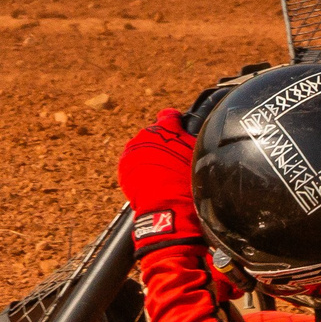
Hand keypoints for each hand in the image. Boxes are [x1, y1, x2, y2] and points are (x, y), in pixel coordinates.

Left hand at [117, 109, 201, 250]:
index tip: (180, 129)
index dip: (177, 123)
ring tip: (163, 171)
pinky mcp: (123, 165)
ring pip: (143, 147)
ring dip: (151, 154)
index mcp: (166, 127)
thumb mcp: (197, 155)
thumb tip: (192, 134)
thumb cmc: (186, 181)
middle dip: (163, 142)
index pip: (170, 115)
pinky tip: (152, 179)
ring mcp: (132, 150)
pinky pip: (134, 162)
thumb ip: (190, 139)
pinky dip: (141, 167)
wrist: (166, 206)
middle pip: (155, 133)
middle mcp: (145, 134)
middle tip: (175, 158)